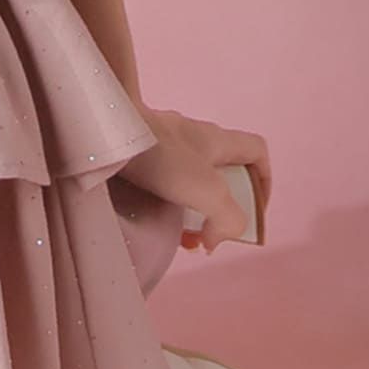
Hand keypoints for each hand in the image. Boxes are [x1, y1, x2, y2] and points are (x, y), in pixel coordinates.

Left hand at [114, 104, 271, 252]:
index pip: (256, 151)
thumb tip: (213, 240)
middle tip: (207, 235)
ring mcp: (161, 142)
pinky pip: (159, 181)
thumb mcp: (208, 191)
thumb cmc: (159, 154)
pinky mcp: (137, 152)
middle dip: (219, 209)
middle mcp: (192, 138)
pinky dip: (162, 204)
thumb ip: (227, 218)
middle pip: (220, 173)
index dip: (263, 181)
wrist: (105, 129)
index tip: (252, 211)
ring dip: (189, 211)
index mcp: (216, 141)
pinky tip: (151, 222)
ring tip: (178, 238)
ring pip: (188, 181)